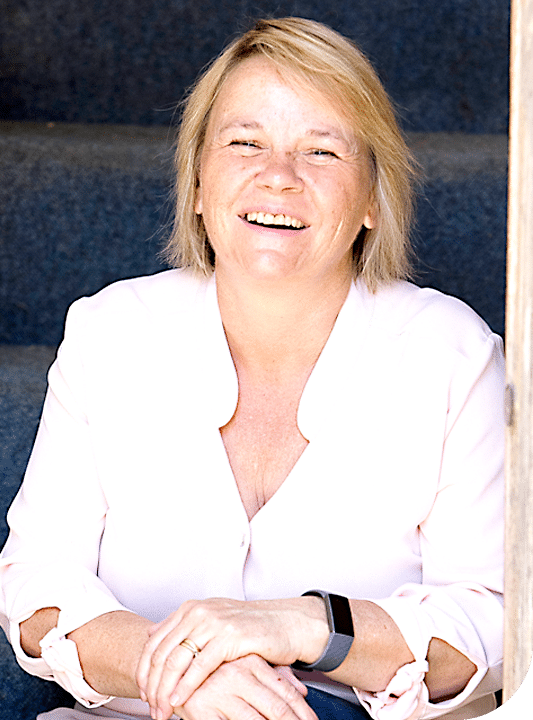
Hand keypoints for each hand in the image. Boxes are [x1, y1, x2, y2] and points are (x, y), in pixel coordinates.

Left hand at [136, 597, 326, 718]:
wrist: (286, 623)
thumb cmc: (251, 627)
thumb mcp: (213, 622)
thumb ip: (184, 628)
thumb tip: (151, 635)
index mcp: (190, 608)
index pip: (155, 642)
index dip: (143, 670)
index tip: (143, 692)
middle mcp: (198, 612)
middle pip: (161, 653)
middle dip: (152, 685)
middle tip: (150, 708)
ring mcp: (213, 622)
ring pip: (176, 661)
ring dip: (165, 691)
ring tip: (162, 710)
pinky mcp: (229, 636)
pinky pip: (200, 666)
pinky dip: (186, 687)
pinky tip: (179, 701)